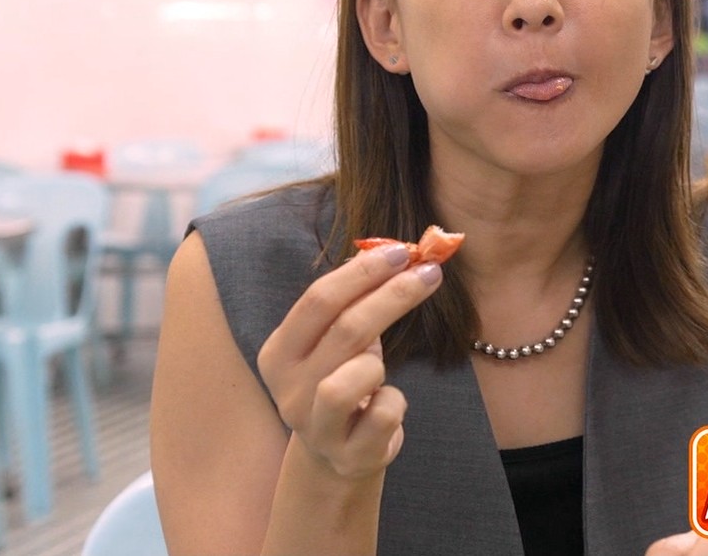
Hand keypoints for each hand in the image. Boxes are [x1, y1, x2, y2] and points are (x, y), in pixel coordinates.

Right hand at [257, 244, 441, 480]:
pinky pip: (385, 413)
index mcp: (279, 353)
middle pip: (345, 329)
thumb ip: (353, 303)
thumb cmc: (342, 381)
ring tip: (379, 368)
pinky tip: (387, 403)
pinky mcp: (348, 454)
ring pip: (356, 377)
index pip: (317, 300)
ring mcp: (315, 426)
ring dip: (379, 362)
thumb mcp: (337, 343)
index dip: (362, 272)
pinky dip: (395, 401)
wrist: (338, 455)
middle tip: (429, 273)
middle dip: (393, 295)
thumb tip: (396, 251)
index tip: (403, 252)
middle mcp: (288, 390)